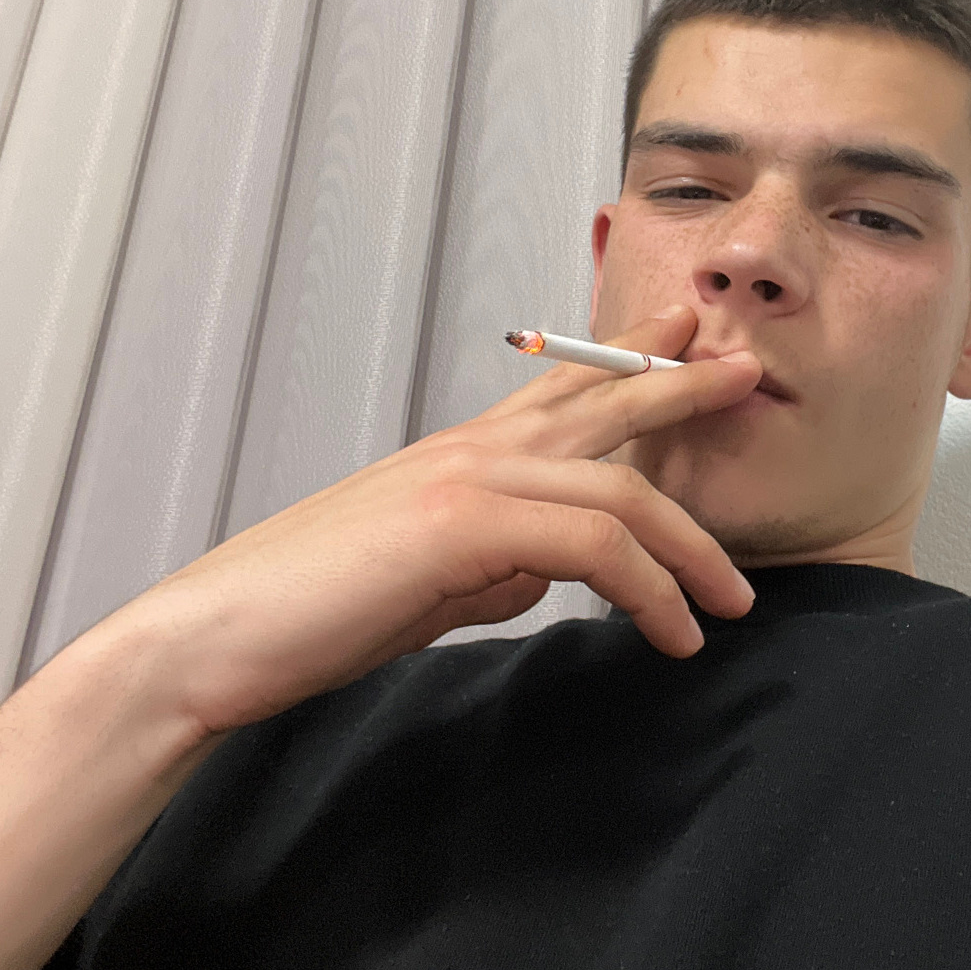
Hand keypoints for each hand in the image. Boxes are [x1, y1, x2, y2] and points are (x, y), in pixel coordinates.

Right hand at [114, 306, 761, 739]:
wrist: (221, 636)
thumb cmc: (316, 611)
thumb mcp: (429, 582)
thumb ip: (494, 565)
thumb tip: (549, 574)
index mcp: (463, 454)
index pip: (561, 387)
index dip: (629, 355)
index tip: (687, 333)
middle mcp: (471, 449)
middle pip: (602, 399)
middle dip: (682, 384)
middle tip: (748, 370)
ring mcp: (466, 479)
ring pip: (617, 484)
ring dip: (691, 547)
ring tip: (736, 600)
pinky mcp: (461, 527)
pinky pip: (593, 547)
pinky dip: (648, 592)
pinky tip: (672, 636)